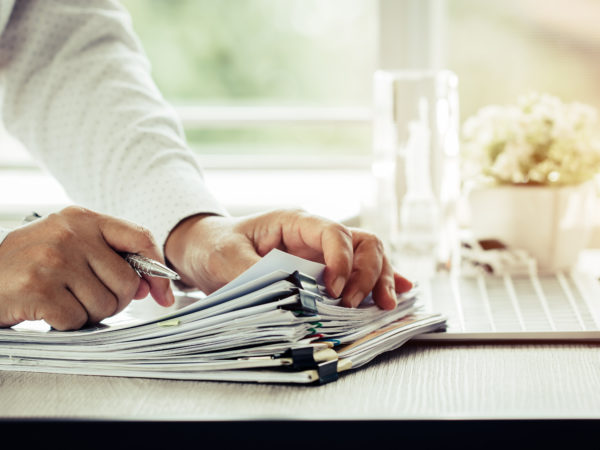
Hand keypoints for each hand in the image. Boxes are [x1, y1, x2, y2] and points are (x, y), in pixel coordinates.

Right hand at [0, 206, 173, 329]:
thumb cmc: (30, 265)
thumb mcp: (68, 245)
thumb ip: (109, 257)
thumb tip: (148, 285)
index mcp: (82, 218)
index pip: (139, 237)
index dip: (157, 269)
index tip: (162, 293)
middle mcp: (70, 234)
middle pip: (127, 281)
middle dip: (114, 301)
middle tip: (86, 299)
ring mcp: (54, 260)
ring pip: (106, 304)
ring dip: (88, 314)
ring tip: (63, 301)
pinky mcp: (39, 289)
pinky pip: (78, 320)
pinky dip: (67, 324)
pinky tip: (48, 311)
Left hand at [165, 209, 411, 309]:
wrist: (204, 249)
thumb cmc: (215, 246)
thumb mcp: (226, 259)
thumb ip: (255, 274)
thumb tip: (291, 301)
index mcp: (295, 222)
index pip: (334, 233)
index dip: (342, 261)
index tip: (334, 291)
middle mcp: (316, 235)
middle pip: (363, 242)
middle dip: (369, 272)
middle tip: (356, 304)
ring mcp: (323, 252)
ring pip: (369, 256)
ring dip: (380, 279)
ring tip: (385, 306)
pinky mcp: (323, 271)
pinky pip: (360, 272)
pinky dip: (380, 281)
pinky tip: (397, 294)